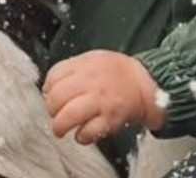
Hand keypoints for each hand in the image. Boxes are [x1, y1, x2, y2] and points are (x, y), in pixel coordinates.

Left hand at [43, 50, 166, 143]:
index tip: (52, 95)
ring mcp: (100, 101)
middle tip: (56, 114)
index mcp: (83, 66)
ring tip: (60, 130)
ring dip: (60, 126)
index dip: (48, 89)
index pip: (53, 77)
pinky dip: (82, 136)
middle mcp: (89, 83)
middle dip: (52, 109)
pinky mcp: (110, 119)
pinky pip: (88, 132)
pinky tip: (82, 134)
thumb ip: (72, 69)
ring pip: (68, 116)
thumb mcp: (93, 59)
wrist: (147, 81)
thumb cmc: (118, 72)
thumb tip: (51, 86)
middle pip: (56, 98)